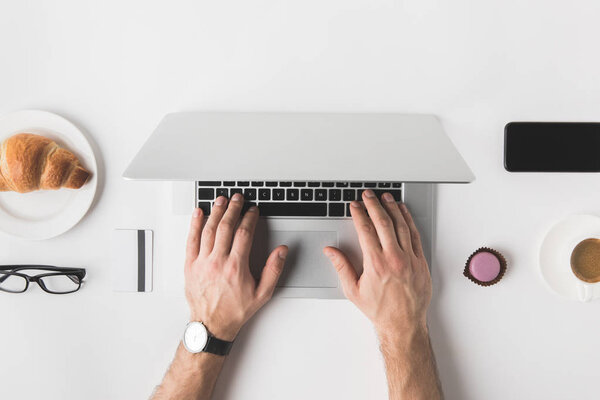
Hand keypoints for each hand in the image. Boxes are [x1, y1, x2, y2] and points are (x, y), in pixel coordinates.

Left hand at [184, 193, 287, 340]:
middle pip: (226, 227)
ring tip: (221, 200)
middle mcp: (218, 262)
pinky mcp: (190, 266)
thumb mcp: (262, 294)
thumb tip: (281, 251)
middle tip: (238, 198)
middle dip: (233, 209)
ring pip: (208, 230)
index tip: (252, 211)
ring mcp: (202, 262)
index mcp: (236, 267)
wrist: (211, 325)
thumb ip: (273, 270)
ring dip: (216, 212)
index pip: (244, 233)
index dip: (249, 218)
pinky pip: (191, 240)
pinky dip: (194, 225)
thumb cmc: (235, 311)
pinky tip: (198, 214)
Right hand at [324, 190, 431, 338]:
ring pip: (401, 225)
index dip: (359, 214)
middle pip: (383, 222)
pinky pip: (415, 235)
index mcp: (375, 264)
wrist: (403, 324)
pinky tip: (403, 212)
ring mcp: (410, 259)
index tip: (354, 206)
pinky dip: (408, 220)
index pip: (365, 230)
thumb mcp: (353, 290)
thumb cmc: (379, 309)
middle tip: (368, 195)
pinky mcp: (421, 262)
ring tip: (385, 197)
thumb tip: (330, 251)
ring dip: (392, 208)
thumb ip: (341, 267)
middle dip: (374, 205)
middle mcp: (394, 258)